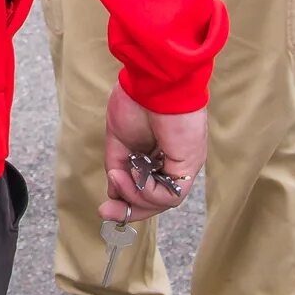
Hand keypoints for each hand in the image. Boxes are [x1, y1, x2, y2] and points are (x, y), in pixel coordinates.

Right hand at [102, 83, 203, 224]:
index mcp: (157, 154)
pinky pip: (170, 195)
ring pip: (162, 201)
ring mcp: (182, 166)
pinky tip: (131, 177)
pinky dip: (146, 193)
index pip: (145, 188)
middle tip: (105, 213)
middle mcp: (172, 163)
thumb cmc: (136, 101)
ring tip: (117, 179)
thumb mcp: (119, 140)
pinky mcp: (188, 167)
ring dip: (134, 198)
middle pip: (154, 200)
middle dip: (129, 210)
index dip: (126, 200)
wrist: (152, 82)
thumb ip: (117, 167)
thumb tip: (113, 192)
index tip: (106, 207)